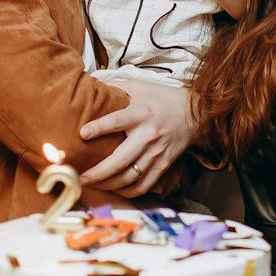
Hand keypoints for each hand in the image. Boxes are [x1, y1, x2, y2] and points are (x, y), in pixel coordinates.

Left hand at [78, 79, 195, 196]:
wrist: (195, 113)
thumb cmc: (163, 99)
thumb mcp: (140, 87)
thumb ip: (116, 86)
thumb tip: (91, 84)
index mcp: (141, 113)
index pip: (117, 121)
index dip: (99, 127)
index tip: (82, 134)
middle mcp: (149, 135)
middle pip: (120, 160)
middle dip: (97, 172)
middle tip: (79, 177)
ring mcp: (157, 153)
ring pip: (129, 177)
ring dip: (108, 185)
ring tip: (92, 184)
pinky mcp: (164, 165)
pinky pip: (144, 185)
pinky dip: (127, 192)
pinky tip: (114, 189)